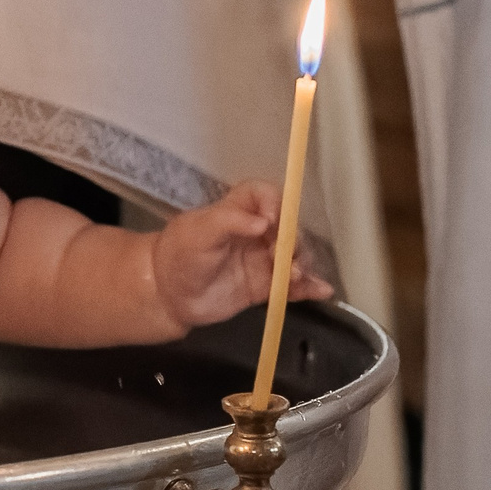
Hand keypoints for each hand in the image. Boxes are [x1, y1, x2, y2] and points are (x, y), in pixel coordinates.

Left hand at [153, 181, 332, 332]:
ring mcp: (263, 259)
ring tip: (293, 277)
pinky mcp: (266, 285)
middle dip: (292, 240)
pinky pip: (293, 285)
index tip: (271, 221)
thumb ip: (229, 221)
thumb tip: (263, 222)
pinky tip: (322, 291)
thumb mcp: (198, 232)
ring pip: (295, 256)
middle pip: (289, 228)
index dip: (275, 203)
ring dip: (301, 264)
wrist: (168, 294)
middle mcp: (256, 232)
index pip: (266, 195)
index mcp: (239, 211)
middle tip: (279, 257)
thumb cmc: (179, 254)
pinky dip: (309, 288)